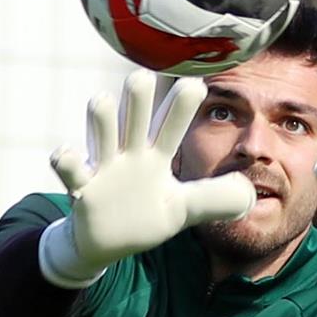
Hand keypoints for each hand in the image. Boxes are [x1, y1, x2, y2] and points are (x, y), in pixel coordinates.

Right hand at [39, 71, 254, 286]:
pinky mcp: (82, 189)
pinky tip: (66, 154)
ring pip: (102, 134)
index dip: (181, 105)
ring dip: (101, 119)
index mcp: (155, 156)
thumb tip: (251, 195)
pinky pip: (70, 170)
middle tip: (141, 75)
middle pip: (134, 117)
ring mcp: (104, 168)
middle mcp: (129, 154)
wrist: (106, 241)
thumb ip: (214, 198)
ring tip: (101, 101)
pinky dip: (66, 161)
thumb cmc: (144, 215)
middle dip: (137, 98)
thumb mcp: (183, 209)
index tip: (196, 84)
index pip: (172, 125)